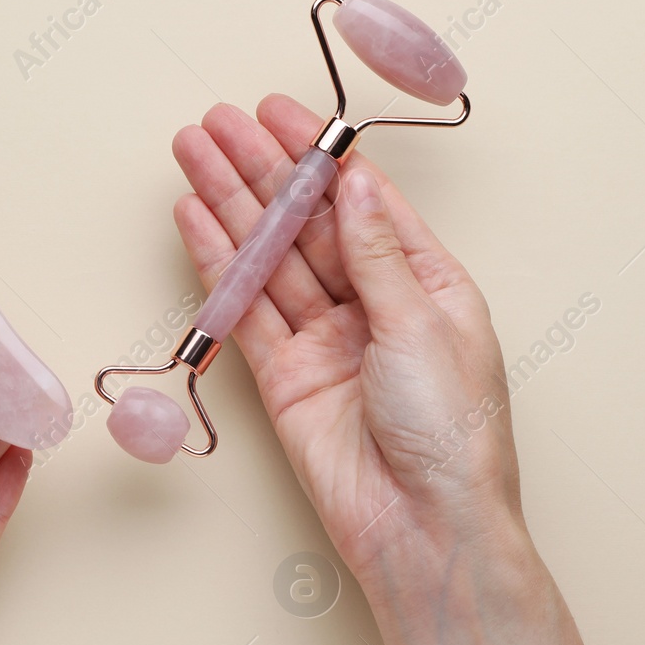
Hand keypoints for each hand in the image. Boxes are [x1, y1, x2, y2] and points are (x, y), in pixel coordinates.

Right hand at [172, 94, 525, 587]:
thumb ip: (376, 252)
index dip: (318, 154)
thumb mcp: (422, 325)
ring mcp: (326, 340)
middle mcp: (374, 305)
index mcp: (427, 283)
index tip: (278, 113)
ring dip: (230, 205)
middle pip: (307, 223)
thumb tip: (353, 183)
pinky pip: (246, 311)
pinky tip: (195, 220)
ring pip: (270, 258)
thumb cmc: (452, 435)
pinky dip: (219, 266)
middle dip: (261, 170)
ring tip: (193, 154)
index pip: (362, 201)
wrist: (423, 531)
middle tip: (215, 124)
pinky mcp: (284, 378)